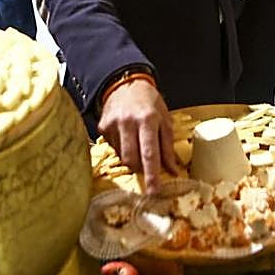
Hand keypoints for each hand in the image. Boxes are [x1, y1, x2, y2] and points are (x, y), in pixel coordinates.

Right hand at [98, 77, 178, 192]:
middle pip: (132, 159)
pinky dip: (122, 148)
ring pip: (121, 156)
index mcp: (148, 119)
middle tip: (147, 168)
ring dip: (131, 158)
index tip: (155, 191)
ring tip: (137, 144)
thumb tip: (172, 170)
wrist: (125, 83)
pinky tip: (126, 136)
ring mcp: (113, 124)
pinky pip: (113, 148)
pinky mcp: (102, 127)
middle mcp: (128, 122)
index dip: (152, 175)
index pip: (150, 153)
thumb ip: (168, 145)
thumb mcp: (165, 119)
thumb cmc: (149, 102)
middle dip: (140, 169)